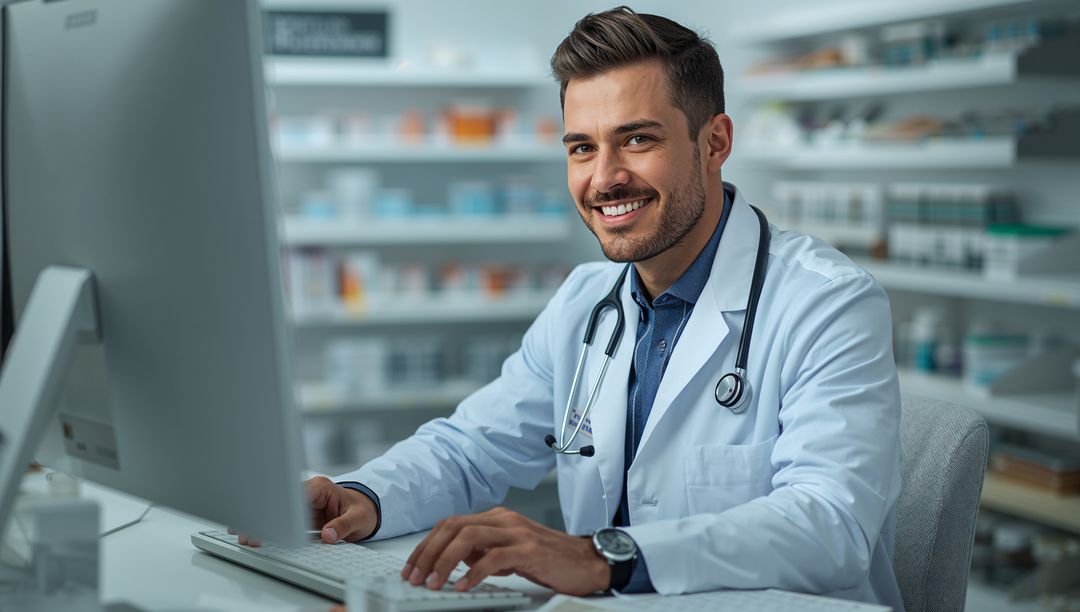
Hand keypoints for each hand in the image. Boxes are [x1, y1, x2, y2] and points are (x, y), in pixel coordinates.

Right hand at [229, 476, 377, 546]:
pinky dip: (269, 527)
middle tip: (245, 532)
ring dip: (261, 522)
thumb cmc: (364, 510)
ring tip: (241, 533)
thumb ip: (343, 526)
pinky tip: (253, 533)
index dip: (279, 510)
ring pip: (277, 511)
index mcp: (320, 487)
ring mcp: (302, 503)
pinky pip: (282, 520)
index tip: (266, 523)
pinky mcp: (300, 515)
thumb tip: (327, 535)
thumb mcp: (359, 518)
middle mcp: (308, 492)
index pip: (294, 496)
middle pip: (280, 502)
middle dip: (263, 516)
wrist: (369, 509)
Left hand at [401, 506, 608, 595]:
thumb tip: (460, 561)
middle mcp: (504, 520)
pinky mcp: (529, 549)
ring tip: (433, 583)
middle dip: (428, 553)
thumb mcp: (511, 553)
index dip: (427, 545)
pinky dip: (474, 572)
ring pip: (469, 537)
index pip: (451, 524)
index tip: (412, 567)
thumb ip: (486, 552)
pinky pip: (494, 558)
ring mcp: (517, 532)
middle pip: (454, 527)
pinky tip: (463, 586)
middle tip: (415, 576)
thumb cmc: (550, 559)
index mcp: (497, 518)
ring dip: (445, 561)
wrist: (587, 562)